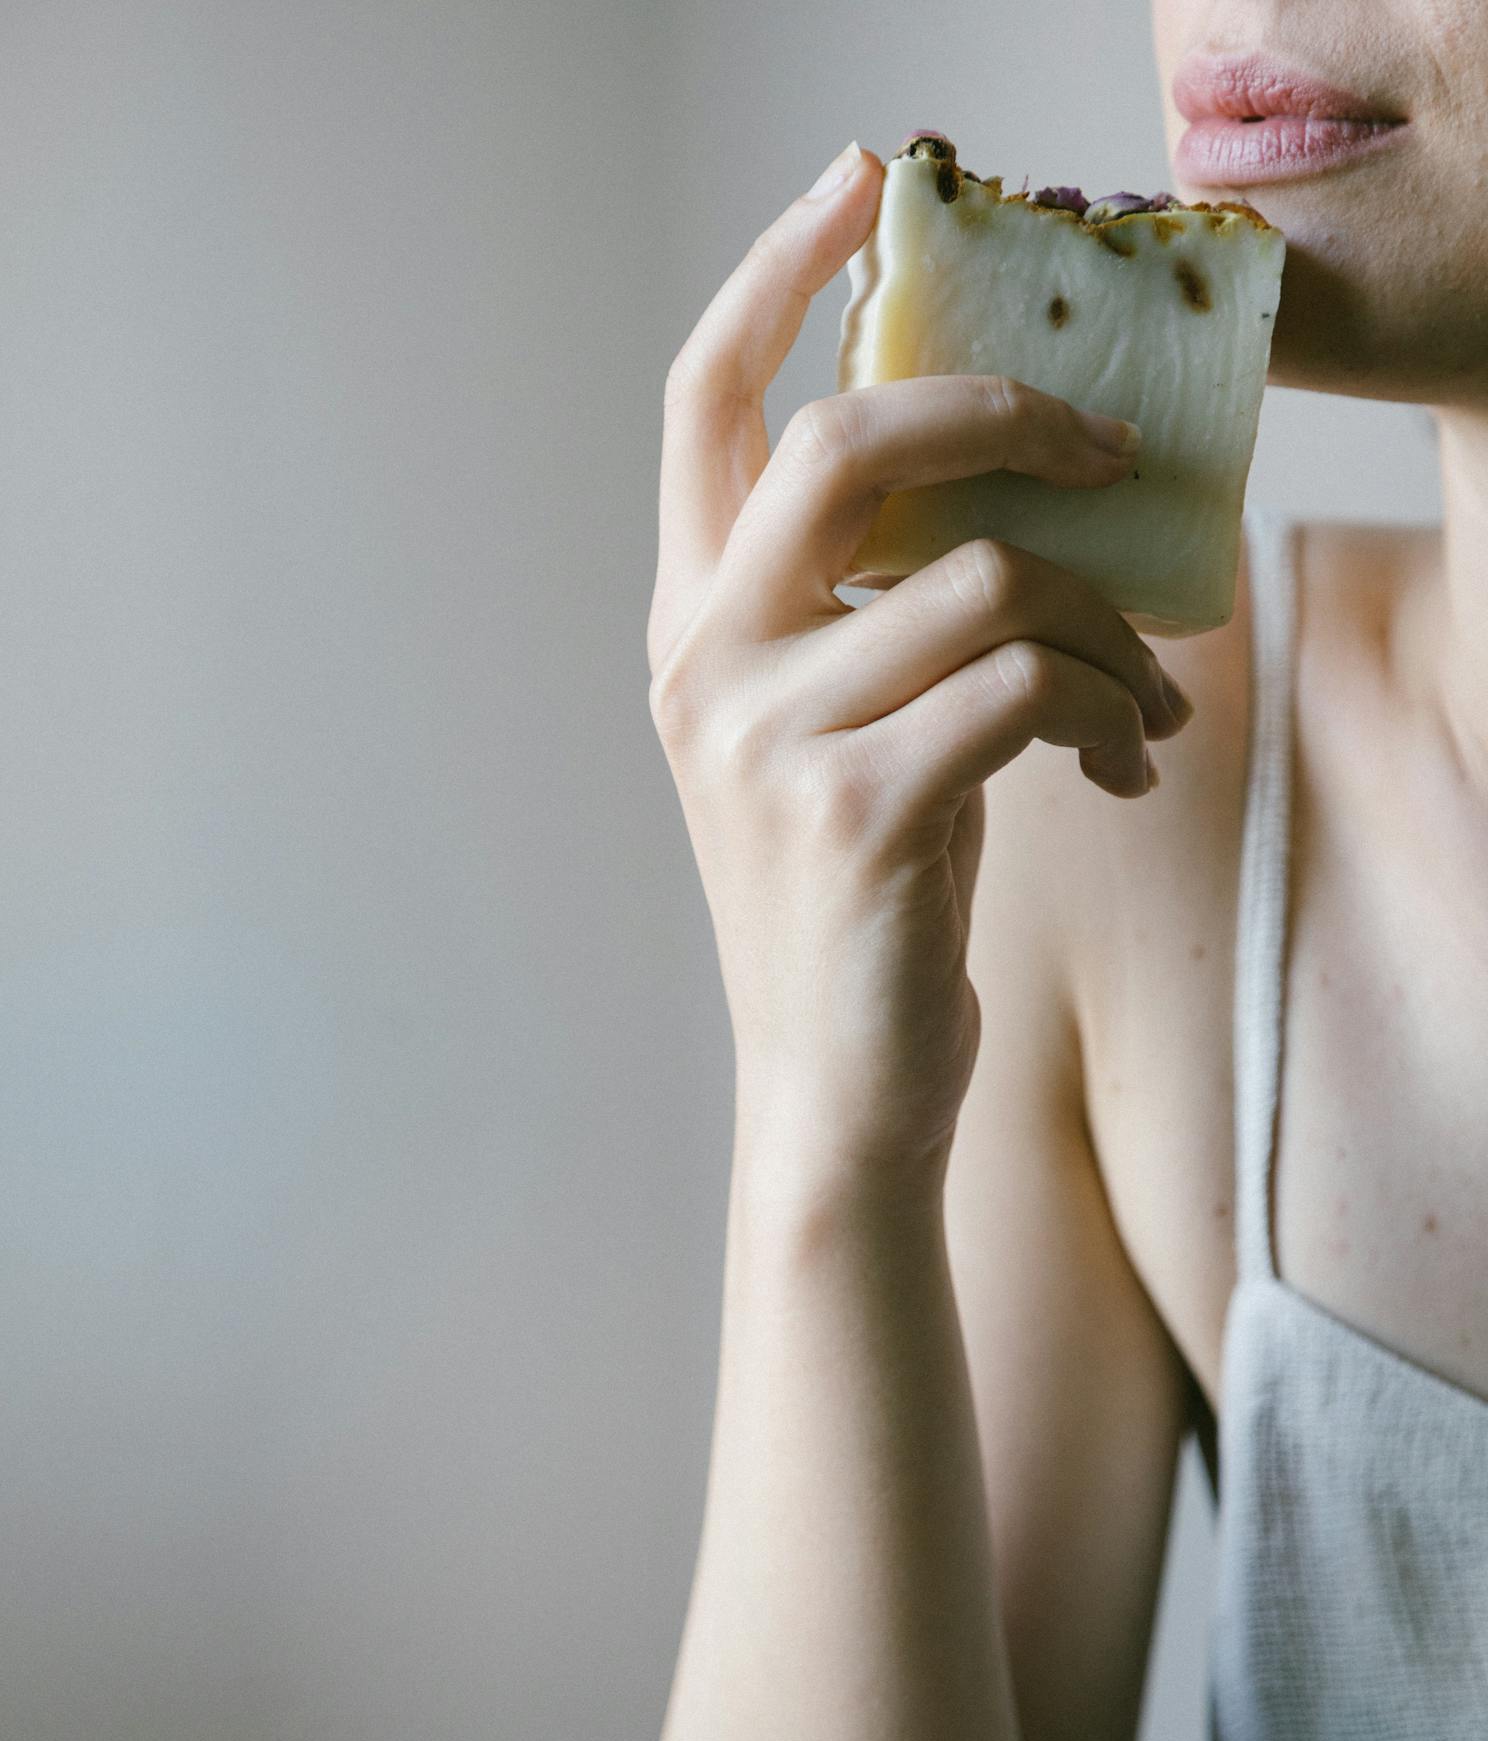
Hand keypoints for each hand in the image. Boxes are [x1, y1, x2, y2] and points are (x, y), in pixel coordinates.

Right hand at [648, 142, 1193, 1169]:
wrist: (833, 1083)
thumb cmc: (856, 897)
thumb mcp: (837, 730)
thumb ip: (866, 607)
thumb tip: (1004, 491)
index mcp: (690, 629)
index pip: (699, 407)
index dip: (772, 274)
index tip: (857, 183)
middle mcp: (704, 667)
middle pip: (841, 443)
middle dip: (997, 412)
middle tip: (1101, 444)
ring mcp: (768, 739)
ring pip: (984, 579)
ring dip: (1107, 627)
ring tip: (1149, 696)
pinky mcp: (860, 810)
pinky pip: (1027, 683)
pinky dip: (1109, 707)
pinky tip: (1118, 759)